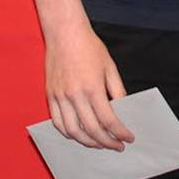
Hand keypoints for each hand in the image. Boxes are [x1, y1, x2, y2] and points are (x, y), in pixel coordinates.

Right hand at [45, 25, 134, 150]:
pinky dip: (69, 133)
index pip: (108, 120)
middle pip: (92, 130)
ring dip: (87, 143)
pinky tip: (79, 135)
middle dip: (107, 142)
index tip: (128, 138)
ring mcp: (60, 97)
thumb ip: (117, 90)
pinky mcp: (51, 95)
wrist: (65, 32)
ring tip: (99, 144)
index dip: (120, 133)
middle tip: (116, 146)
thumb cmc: (89, 46)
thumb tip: (123, 110)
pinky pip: (58, 122)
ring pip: (73, 131)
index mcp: (93, 88)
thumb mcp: (110, 67)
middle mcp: (75, 95)